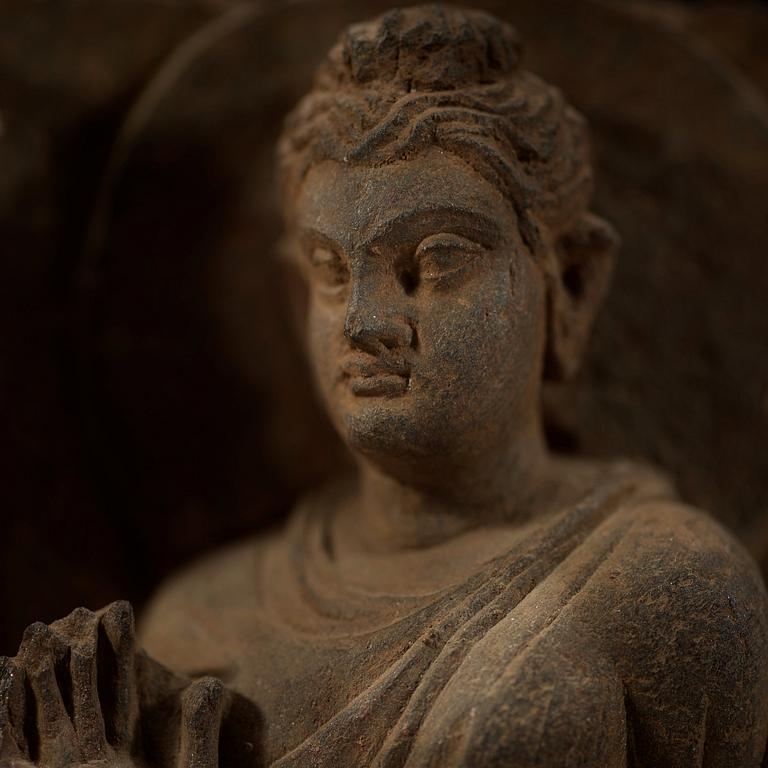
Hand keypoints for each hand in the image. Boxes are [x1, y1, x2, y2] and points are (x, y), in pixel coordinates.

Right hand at [0, 602, 228, 767]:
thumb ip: (199, 734)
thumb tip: (209, 682)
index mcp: (123, 758)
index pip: (120, 693)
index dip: (119, 653)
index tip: (116, 611)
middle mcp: (86, 764)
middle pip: (79, 697)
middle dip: (72, 656)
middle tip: (69, 612)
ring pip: (43, 716)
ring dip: (37, 677)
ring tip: (36, 632)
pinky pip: (10, 747)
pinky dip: (4, 714)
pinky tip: (2, 672)